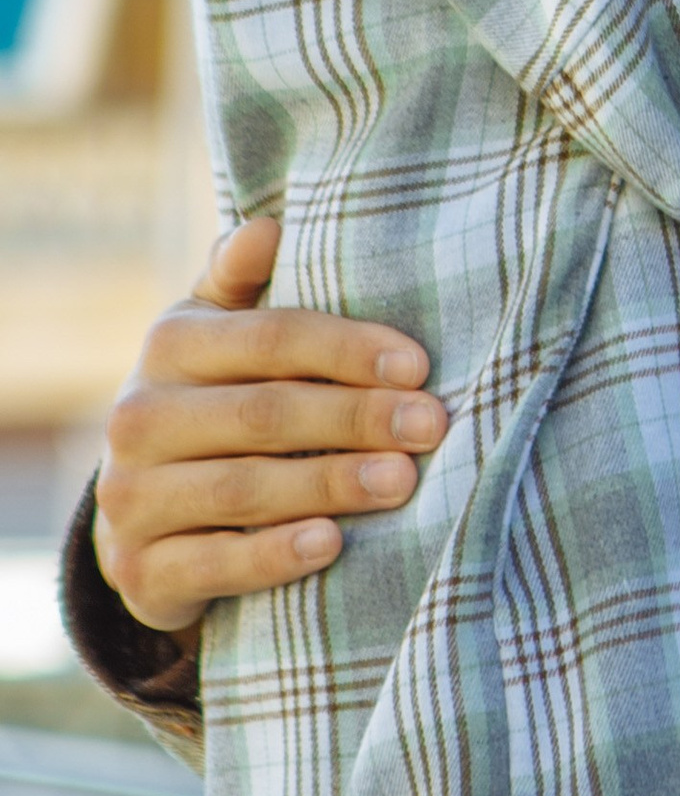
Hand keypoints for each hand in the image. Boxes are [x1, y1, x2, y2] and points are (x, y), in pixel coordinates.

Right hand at [93, 218, 448, 639]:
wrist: (146, 514)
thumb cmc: (214, 402)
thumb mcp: (220, 335)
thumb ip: (241, 281)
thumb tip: (269, 225)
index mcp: (170, 347)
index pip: (268, 338)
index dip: (347, 350)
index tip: (418, 366)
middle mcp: (137, 420)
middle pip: (263, 414)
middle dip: (356, 418)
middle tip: (431, 426)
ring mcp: (132, 499)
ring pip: (243, 489)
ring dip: (330, 485)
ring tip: (403, 481)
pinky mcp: (141, 570)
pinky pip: (214, 563)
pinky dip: (275, 555)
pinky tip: (332, 544)